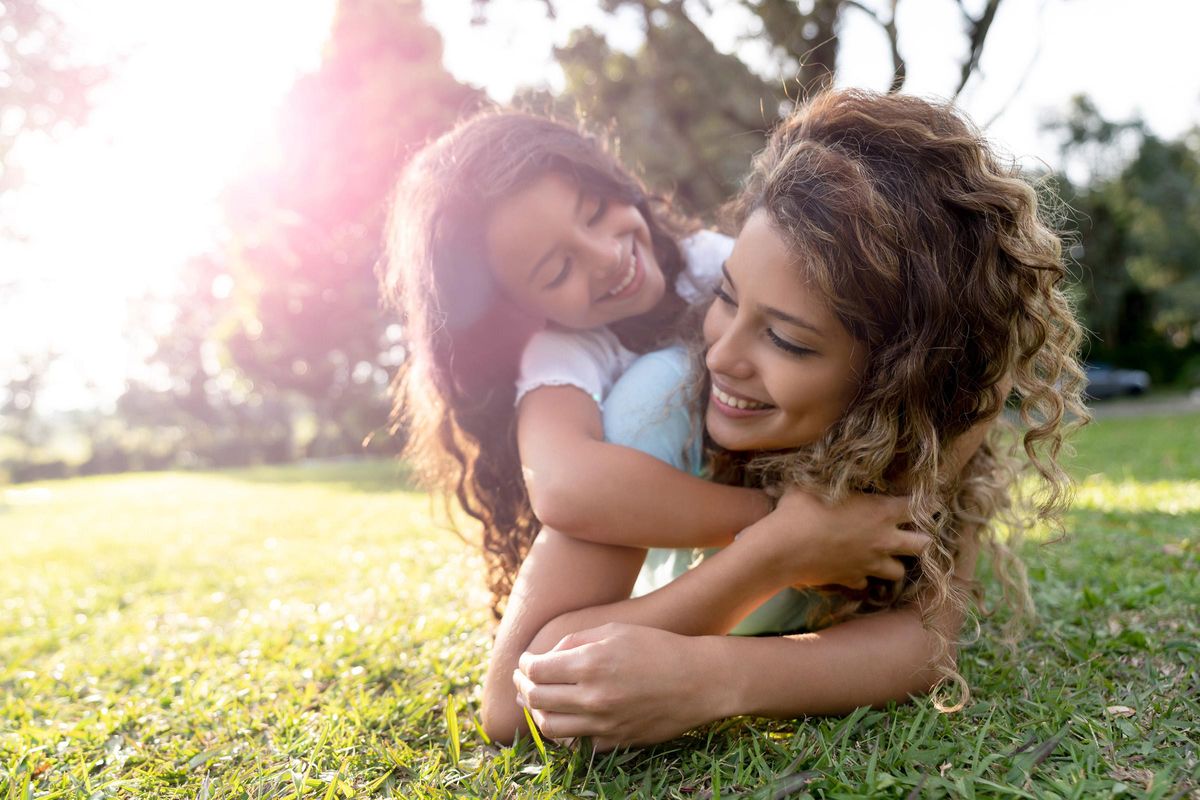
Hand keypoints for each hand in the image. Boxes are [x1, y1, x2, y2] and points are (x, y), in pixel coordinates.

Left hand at [513, 623, 721, 750]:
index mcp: (591, 664)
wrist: (700, 681)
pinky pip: (576, 743)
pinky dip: (565, 731)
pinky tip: (566, 716)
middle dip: (523, 686)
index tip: (527, 660)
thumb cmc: (657, 647)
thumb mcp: (614, 632)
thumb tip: (545, 656)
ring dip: (536, 712)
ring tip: (538, 700)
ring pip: (549, 727)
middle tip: (523, 678)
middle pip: (536, 699)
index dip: (525, 664)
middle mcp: (593, 697)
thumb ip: (575, 641)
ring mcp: (603, 724)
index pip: (536, 670)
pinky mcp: (615, 742)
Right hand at [740, 487, 928, 589]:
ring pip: (898, 572)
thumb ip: (832, 478)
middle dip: (921, 539)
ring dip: (893, 563)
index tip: (927, 501)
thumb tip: (829, 465)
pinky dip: (863, 576)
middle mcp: (882, 539)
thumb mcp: (816, 483)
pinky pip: (866, 582)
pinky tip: (853, 568)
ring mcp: (868, 563)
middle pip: (922, 545)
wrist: (782, 549)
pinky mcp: (851, 579)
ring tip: (883, 554)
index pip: (918, 507)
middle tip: (911, 533)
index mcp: (880, 511)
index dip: (927, 503)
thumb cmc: (800, 509)